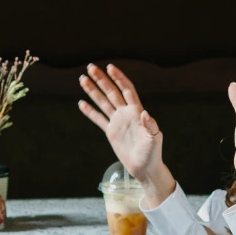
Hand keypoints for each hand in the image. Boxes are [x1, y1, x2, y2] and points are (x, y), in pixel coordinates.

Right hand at [78, 64, 173, 203]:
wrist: (145, 167)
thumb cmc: (152, 153)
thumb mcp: (154, 139)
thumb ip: (150, 126)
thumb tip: (145, 113)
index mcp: (136, 111)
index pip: (126, 90)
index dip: (119, 78)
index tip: (110, 67)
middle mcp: (126, 113)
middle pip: (112, 92)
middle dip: (101, 80)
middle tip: (90, 67)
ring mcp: (117, 122)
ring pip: (103, 102)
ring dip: (93, 91)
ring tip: (82, 79)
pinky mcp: (111, 132)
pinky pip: (98, 119)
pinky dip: (90, 112)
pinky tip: (81, 103)